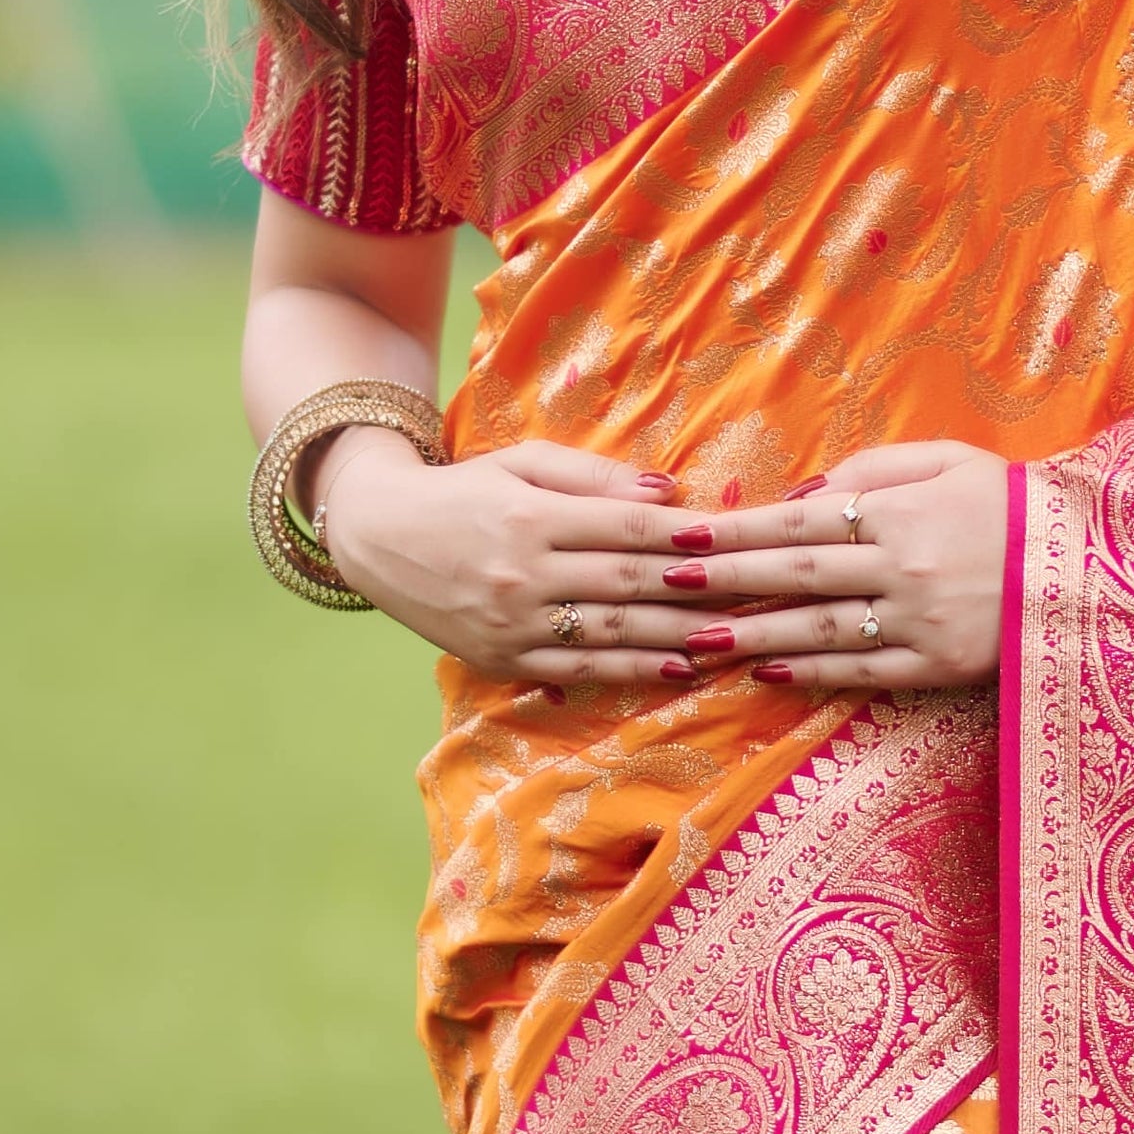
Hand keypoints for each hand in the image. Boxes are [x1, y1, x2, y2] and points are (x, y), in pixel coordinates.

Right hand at [311, 433, 741, 690]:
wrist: (378, 537)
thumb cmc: (462, 491)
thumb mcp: (519, 464)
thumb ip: (592, 476)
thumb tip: (667, 489)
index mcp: (530, 517)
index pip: (625, 527)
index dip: (684, 535)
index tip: (734, 538)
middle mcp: (522, 573)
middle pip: (629, 583)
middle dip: (699, 590)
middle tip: (756, 593)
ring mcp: (512, 623)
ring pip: (613, 632)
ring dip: (680, 636)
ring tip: (736, 636)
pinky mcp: (503, 659)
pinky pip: (580, 667)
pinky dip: (633, 669)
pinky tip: (679, 667)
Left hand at [681, 441, 1009, 693]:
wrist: (1091, 568)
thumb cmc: (1012, 504)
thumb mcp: (949, 461)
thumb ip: (873, 469)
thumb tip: (802, 493)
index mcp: (901, 513)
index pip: (801, 520)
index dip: (739, 530)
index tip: (686, 538)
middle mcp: (902, 568)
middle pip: (798, 575)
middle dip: (728, 581)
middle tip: (667, 586)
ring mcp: (918, 623)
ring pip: (820, 630)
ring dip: (754, 635)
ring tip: (699, 640)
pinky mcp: (938, 667)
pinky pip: (863, 673)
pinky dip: (813, 674)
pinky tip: (769, 671)